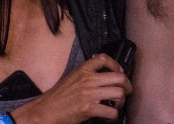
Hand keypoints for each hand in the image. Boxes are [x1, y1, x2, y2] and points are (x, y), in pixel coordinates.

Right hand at [13, 53, 131, 123]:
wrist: (47, 110)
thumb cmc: (58, 96)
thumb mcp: (72, 78)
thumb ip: (85, 74)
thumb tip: (101, 73)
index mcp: (82, 70)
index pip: (103, 58)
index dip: (116, 64)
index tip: (119, 72)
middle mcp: (88, 79)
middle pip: (119, 77)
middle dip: (127, 86)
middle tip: (126, 91)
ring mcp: (89, 94)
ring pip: (119, 94)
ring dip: (121, 101)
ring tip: (116, 105)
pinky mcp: (89, 108)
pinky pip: (112, 112)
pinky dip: (114, 115)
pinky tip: (109, 115)